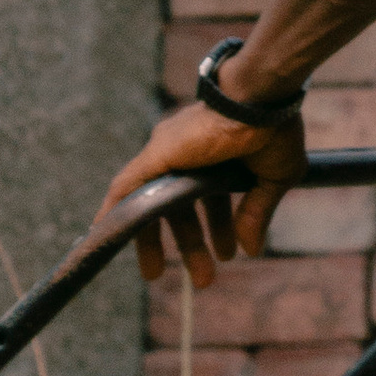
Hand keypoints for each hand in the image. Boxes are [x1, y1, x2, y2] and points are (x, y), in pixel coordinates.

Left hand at [90, 99, 308, 284]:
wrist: (260, 99)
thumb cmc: (272, 128)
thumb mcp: (271, 180)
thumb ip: (256, 213)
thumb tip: (251, 248)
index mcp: (217, 159)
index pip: (207, 199)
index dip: (214, 226)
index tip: (223, 250)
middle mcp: (188, 157)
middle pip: (178, 208)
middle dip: (189, 243)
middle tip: (202, 277)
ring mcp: (168, 155)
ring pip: (150, 202)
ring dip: (152, 241)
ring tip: (158, 275)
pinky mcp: (155, 156)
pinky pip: (125, 187)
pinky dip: (114, 211)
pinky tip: (102, 234)